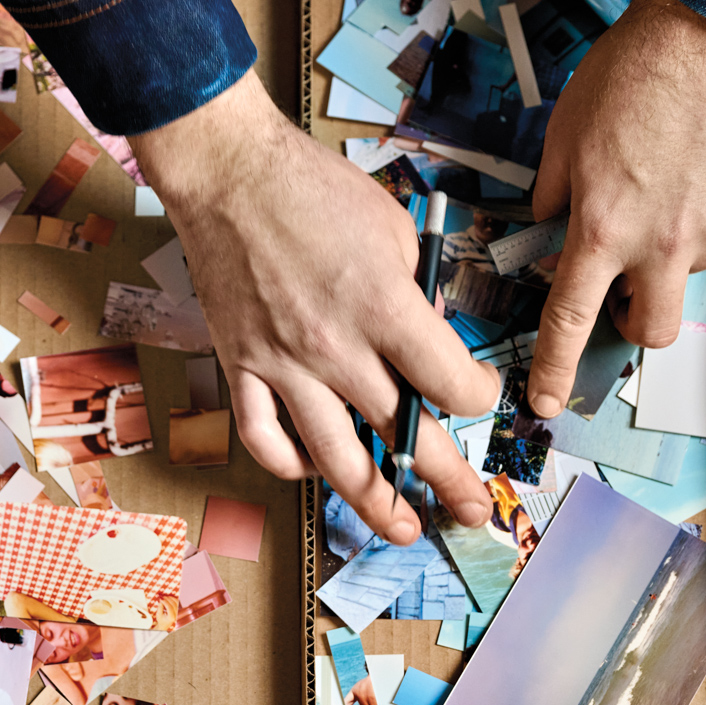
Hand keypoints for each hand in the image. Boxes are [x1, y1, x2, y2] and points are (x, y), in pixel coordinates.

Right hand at [131, 73, 498, 543]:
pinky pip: (265, 439)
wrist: (228, 176)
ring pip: (336, 458)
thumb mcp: (394, 228)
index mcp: (383, 306)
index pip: (450, 384)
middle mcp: (335, 347)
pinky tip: (314, 470)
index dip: (478, 398)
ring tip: (402, 528)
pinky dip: (292, 465)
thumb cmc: (313, 190)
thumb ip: (418, 293)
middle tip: (475, 510)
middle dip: (449, 479)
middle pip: (404, 434)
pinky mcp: (242, 368)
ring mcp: (283, 365)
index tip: (478, 395)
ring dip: (375, 503)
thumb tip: (429, 339)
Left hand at [526, 0, 705, 416]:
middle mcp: (660, 244)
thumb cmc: (628, 76)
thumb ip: (552, 195)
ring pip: (688, 273)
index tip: (545, 403)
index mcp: (602, 231)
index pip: (569, 322)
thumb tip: (548, 225)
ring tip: (665, 188)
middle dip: (634, 324)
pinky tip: (698, 165)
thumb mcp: (563, 136)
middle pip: (651, 330)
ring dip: (670, 254)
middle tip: (624, 290)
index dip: (553, 370)